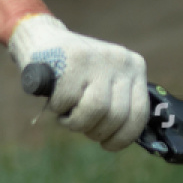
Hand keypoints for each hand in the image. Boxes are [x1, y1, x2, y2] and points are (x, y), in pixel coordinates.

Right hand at [8, 14, 149, 151]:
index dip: (123, 137)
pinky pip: (68, 101)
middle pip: (116, 115)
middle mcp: (121, 61)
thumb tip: (122, 137)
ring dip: (76, 123)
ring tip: (66, 116)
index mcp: (134, 67)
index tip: (106, 144)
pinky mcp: (74, 59)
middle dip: (94, 130)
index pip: (139, 113)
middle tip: (79, 125)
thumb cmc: (74, 72)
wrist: (42, 38)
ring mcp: (98, 59)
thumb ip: (117, 102)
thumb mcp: (104, 81)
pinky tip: (55, 100)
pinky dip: (57, 109)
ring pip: (95, 110)